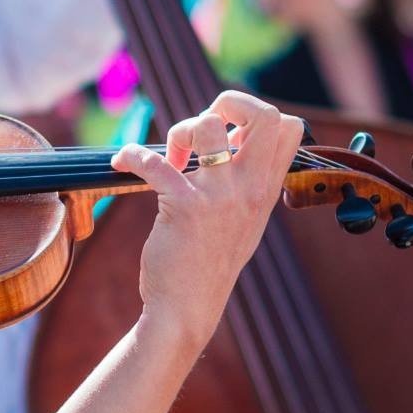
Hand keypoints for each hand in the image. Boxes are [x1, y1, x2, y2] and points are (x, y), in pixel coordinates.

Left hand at [112, 91, 302, 346]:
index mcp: (266, 190)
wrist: (188, 309)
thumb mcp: (244, 223)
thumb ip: (246, 185)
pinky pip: (155, 162)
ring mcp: (220, 197)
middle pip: (265, 115)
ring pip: (206, 126)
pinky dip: (131, 154)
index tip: (226, 135)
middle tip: (201, 131)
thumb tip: (231, 143)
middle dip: (228, 103)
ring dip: (179, 130)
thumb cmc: (208, 264)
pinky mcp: (185, 207)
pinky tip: (122, 162)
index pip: (290, 128)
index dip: (255, 115)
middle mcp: (251, 189)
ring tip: (168, 158)